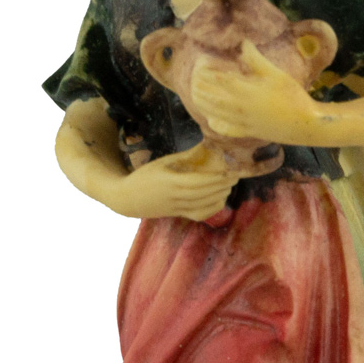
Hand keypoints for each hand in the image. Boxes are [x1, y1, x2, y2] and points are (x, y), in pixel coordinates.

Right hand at [116, 144, 238, 219]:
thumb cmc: (145, 177)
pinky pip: (200, 214)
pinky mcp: (179, 215)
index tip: (229, 169)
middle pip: (205, 194)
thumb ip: (186, 157)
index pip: (198, 182)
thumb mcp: (163, 163)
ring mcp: (177, 208)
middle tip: (236, 175)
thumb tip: (208, 146)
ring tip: (229, 185)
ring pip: (205, 205)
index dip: (215, 178)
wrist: (127, 200)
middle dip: (222, 185)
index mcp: (170, 181)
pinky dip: (213, 208)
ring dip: (220, 195)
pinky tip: (220, 199)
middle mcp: (175, 197)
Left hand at [191, 41, 315, 141]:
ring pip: (214, 113)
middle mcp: (241, 108)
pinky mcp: (247, 132)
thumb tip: (243, 43)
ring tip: (196, 92)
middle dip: (199, 87)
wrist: (304, 124)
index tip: (202, 62)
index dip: (207, 71)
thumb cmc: (292, 96)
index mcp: (248, 91)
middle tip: (195, 77)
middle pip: (211, 98)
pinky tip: (211, 117)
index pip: (219, 80)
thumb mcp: (276, 74)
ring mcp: (242, 122)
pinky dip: (215, 123)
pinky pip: (225, 129)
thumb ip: (256, 60)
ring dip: (202, 102)